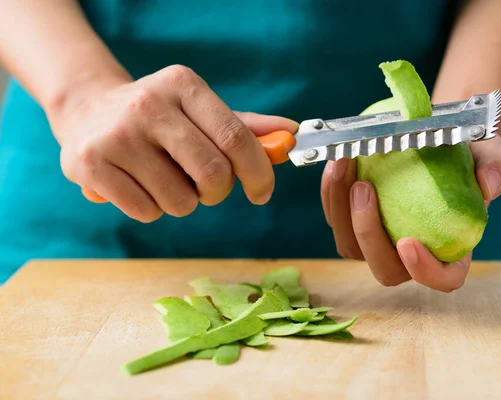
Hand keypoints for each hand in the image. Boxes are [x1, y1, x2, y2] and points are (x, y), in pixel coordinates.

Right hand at [49, 65, 297, 222]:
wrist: (86, 110)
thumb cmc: (157, 117)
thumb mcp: (197, 109)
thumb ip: (243, 126)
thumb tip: (290, 135)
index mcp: (183, 85)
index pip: (235, 137)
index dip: (258, 172)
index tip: (261, 193)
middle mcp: (148, 105)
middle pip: (213, 174)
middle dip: (218, 192)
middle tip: (206, 188)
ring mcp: (117, 135)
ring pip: (180, 201)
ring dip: (182, 201)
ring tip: (164, 179)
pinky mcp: (90, 165)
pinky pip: (147, 212)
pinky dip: (152, 209)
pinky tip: (138, 185)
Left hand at [321, 137, 500, 291]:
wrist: (438, 138)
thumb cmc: (469, 155)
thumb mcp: (492, 155)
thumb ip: (498, 170)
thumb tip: (489, 185)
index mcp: (451, 248)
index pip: (443, 279)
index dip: (425, 271)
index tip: (408, 242)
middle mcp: (413, 253)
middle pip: (385, 269)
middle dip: (367, 234)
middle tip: (364, 188)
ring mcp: (381, 240)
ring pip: (351, 246)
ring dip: (341, 209)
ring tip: (345, 164)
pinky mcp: (356, 222)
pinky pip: (337, 219)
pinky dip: (332, 194)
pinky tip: (339, 163)